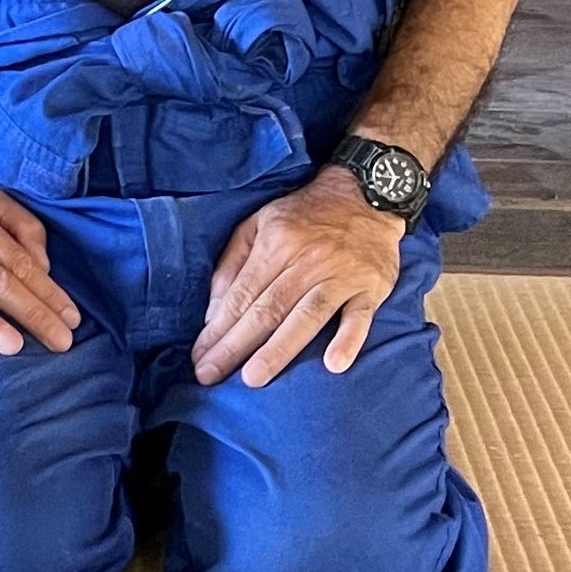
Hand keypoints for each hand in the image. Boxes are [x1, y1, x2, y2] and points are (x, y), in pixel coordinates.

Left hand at [193, 167, 403, 386]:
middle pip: (267, 309)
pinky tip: (333, 364)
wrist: (366, 194)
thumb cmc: (305, 215)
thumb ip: (232, 263)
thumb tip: (213, 312)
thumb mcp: (259, 222)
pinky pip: (360, 316)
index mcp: (275, 243)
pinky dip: (348, 339)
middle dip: (235, 345)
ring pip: (306, 316)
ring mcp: (340, 274)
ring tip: (253, 377)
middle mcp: (306, 260)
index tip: (200, 357)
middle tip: (210, 375)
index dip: (219, 328)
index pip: (242, 294)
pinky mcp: (370, 287)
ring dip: (279, 348)